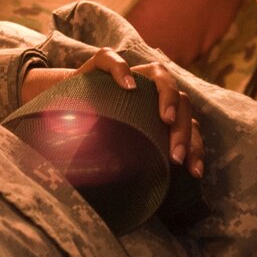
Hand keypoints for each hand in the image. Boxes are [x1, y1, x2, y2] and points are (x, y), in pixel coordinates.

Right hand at [20, 49, 204, 176]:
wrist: (62, 107)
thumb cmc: (99, 134)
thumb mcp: (123, 150)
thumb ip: (139, 160)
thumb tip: (153, 196)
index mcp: (162, 111)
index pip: (189, 125)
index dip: (195, 146)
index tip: (193, 172)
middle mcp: (152, 89)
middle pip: (182, 102)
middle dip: (183, 131)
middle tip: (176, 157)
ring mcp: (130, 73)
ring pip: (160, 74)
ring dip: (167, 96)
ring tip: (165, 119)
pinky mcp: (101, 63)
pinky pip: (113, 60)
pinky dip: (122, 70)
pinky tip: (128, 85)